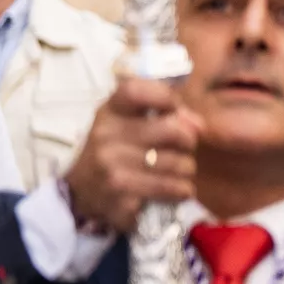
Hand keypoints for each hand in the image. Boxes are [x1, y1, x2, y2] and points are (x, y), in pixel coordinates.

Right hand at [63, 76, 200, 235]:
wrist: (85, 191)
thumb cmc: (119, 151)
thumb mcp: (132, 125)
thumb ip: (168, 117)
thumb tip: (198, 125)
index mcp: (110, 111)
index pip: (135, 90)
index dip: (164, 97)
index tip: (173, 109)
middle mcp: (106, 134)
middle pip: (172, 130)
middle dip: (188, 141)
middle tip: (182, 149)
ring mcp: (111, 164)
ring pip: (179, 163)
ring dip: (186, 170)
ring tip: (175, 172)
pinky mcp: (121, 192)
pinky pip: (173, 188)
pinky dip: (182, 190)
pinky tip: (173, 189)